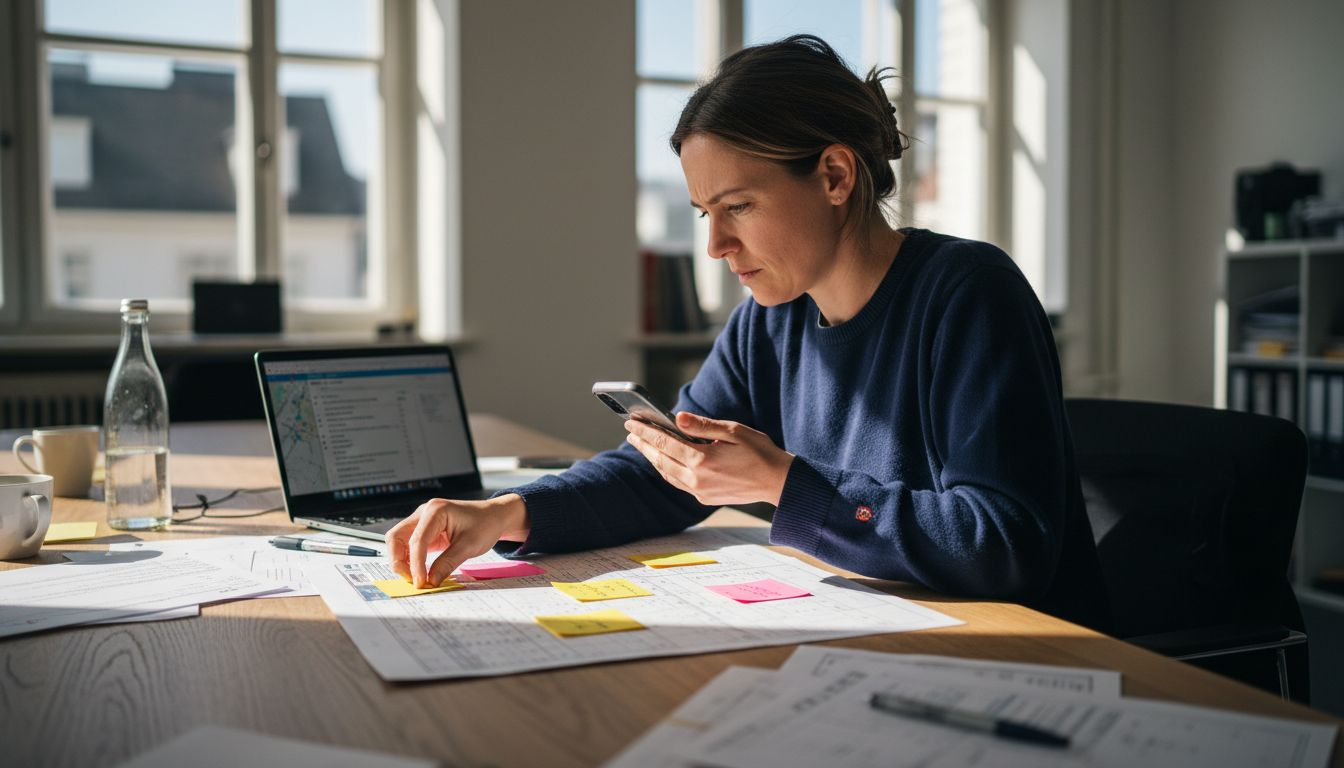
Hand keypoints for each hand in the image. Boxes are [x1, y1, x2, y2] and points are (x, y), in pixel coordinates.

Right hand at [385, 493, 529, 587]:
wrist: (494, 516)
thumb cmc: (485, 524)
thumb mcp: (469, 545)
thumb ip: (448, 563)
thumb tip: (430, 581)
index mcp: (435, 510)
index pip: (417, 540)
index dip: (416, 564)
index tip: (421, 582)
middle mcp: (424, 513)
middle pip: (397, 536)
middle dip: (398, 560)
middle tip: (410, 580)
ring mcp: (422, 521)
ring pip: (399, 541)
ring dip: (401, 560)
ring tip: (415, 578)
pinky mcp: (425, 531)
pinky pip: (409, 545)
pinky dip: (409, 559)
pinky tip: (418, 572)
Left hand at [624, 412, 793, 506]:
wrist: (778, 482)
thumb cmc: (759, 451)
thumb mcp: (733, 431)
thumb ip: (702, 425)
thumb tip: (676, 418)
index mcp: (702, 460)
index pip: (664, 443)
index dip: (645, 431)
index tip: (631, 422)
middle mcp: (697, 479)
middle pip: (660, 459)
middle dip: (644, 444)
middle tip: (630, 431)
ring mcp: (700, 492)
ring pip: (667, 473)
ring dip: (653, 458)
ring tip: (643, 445)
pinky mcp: (705, 498)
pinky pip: (678, 482)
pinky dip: (667, 470)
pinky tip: (664, 461)